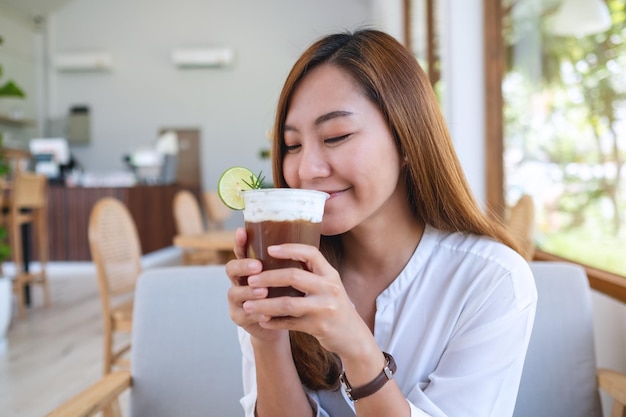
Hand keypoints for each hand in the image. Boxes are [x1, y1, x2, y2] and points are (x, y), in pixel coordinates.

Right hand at [225, 227, 285, 343]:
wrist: (279, 323)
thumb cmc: (285, 294)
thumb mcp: (287, 276)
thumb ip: (289, 261)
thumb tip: (307, 235)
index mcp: (249, 267)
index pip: (240, 250)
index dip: (240, 241)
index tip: (243, 232)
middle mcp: (238, 280)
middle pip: (231, 268)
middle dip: (243, 266)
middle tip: (258, 266)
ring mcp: (236, 300)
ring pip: (234, 292)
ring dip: (249, 291)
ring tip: (263, 291)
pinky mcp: (239, 317)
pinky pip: (244, 315)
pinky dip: (256, 314)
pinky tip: (266, 315)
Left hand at [241, 243, 371, 356]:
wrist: (353, 337)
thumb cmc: (334, 307)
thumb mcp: (330, 286)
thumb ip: (312, 273)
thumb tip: (282, 255)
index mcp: (330, 274)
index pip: (310, 253)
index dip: (289, 249)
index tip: (269, 249)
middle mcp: (330, 288)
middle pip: (293, 276)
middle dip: (268, 277)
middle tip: (250, 280)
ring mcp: (324, 308)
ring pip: (287, 303)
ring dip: (264, 304)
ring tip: (247, 305)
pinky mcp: (318, 327)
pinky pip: (289, 323)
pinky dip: (273, 322)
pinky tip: (262, 321)